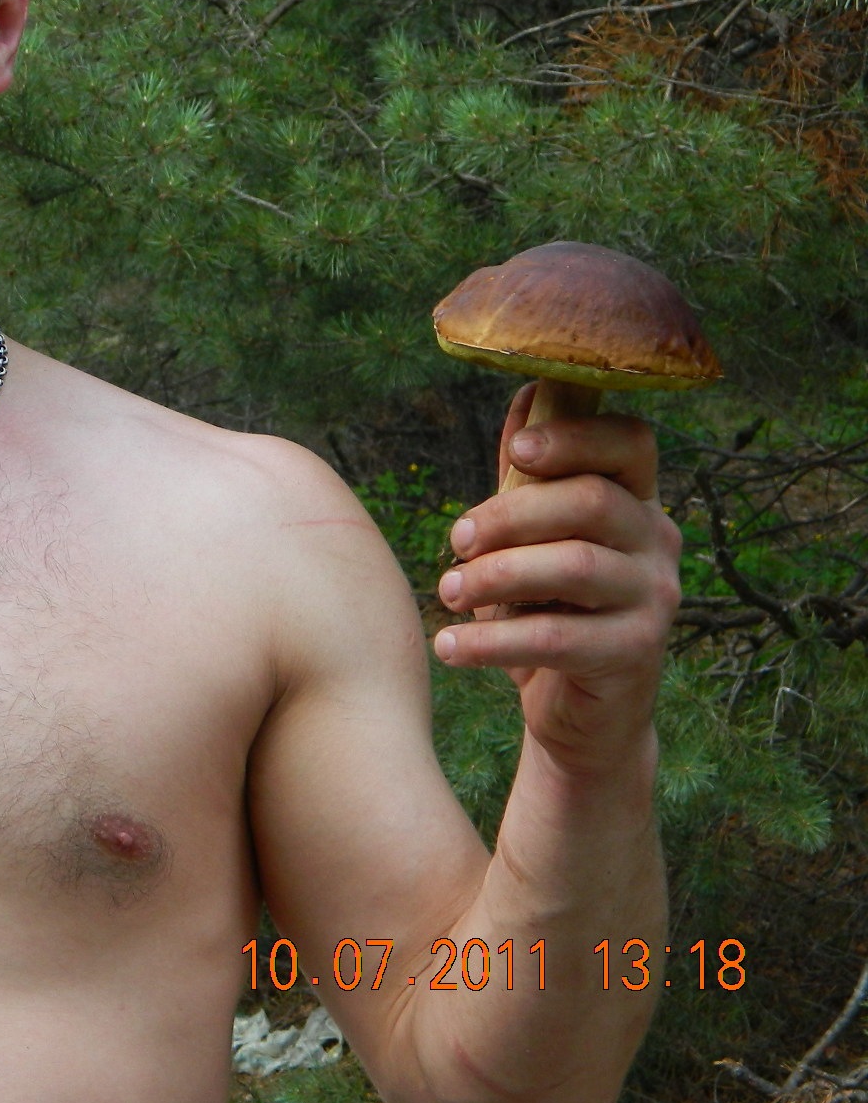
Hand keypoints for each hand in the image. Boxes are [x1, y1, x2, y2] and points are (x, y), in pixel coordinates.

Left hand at [431, 384, 681, 774]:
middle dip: (510, 514)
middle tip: (455, 540)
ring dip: (496, 575)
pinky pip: (559, 639)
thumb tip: (525, 393)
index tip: (519, 452)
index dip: (576, 437)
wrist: (578, 709)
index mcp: (634, 499)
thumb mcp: (534, 536)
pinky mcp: (636, 653)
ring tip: (445, 593)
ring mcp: (655, 598)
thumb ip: (528, 474)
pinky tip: (448, 647)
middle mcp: (656, 541)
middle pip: (593, 500)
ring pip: (576, 566)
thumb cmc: (548, 607)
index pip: (632, 443)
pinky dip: (492, 642)